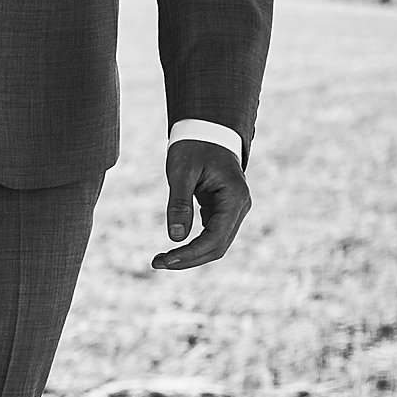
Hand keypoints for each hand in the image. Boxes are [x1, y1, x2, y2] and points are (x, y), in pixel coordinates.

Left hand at [154, 139, 250, 270]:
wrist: (206, 132)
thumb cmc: (193, 148)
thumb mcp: (181, 172)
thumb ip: (179, 204)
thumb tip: (176, 238)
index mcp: (235, 197)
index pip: (216, 237)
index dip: (191, 253)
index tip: (165, 261)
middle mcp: (239, 207)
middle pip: (217, 247)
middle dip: (188, 259)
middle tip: (156, 263)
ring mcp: (233, 211)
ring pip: (215, 245)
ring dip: (190, 257)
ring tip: (161, 260)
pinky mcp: (222, 212)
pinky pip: (210, 236)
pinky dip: (192, 247)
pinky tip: (172, 250)